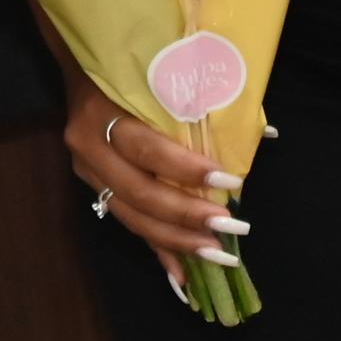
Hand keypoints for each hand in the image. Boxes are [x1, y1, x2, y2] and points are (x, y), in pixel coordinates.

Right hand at [62, 80, 245, 293]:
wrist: (77, 62)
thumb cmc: (131, 61)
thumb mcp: (159, 71)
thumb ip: (198, 101)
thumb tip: (263, 133)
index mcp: (102, 111)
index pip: (147, 149)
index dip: (186, 170)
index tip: (228, 181)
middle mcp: (89, 146)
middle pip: (140, 192)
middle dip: (186, 215)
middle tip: (228, 227)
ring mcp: (88, 172)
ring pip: (133, 217)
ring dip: (177, 240)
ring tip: (216, 255)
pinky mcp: (94, 188)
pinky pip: (130, 225)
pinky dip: (158, 251)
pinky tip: (183, 279)